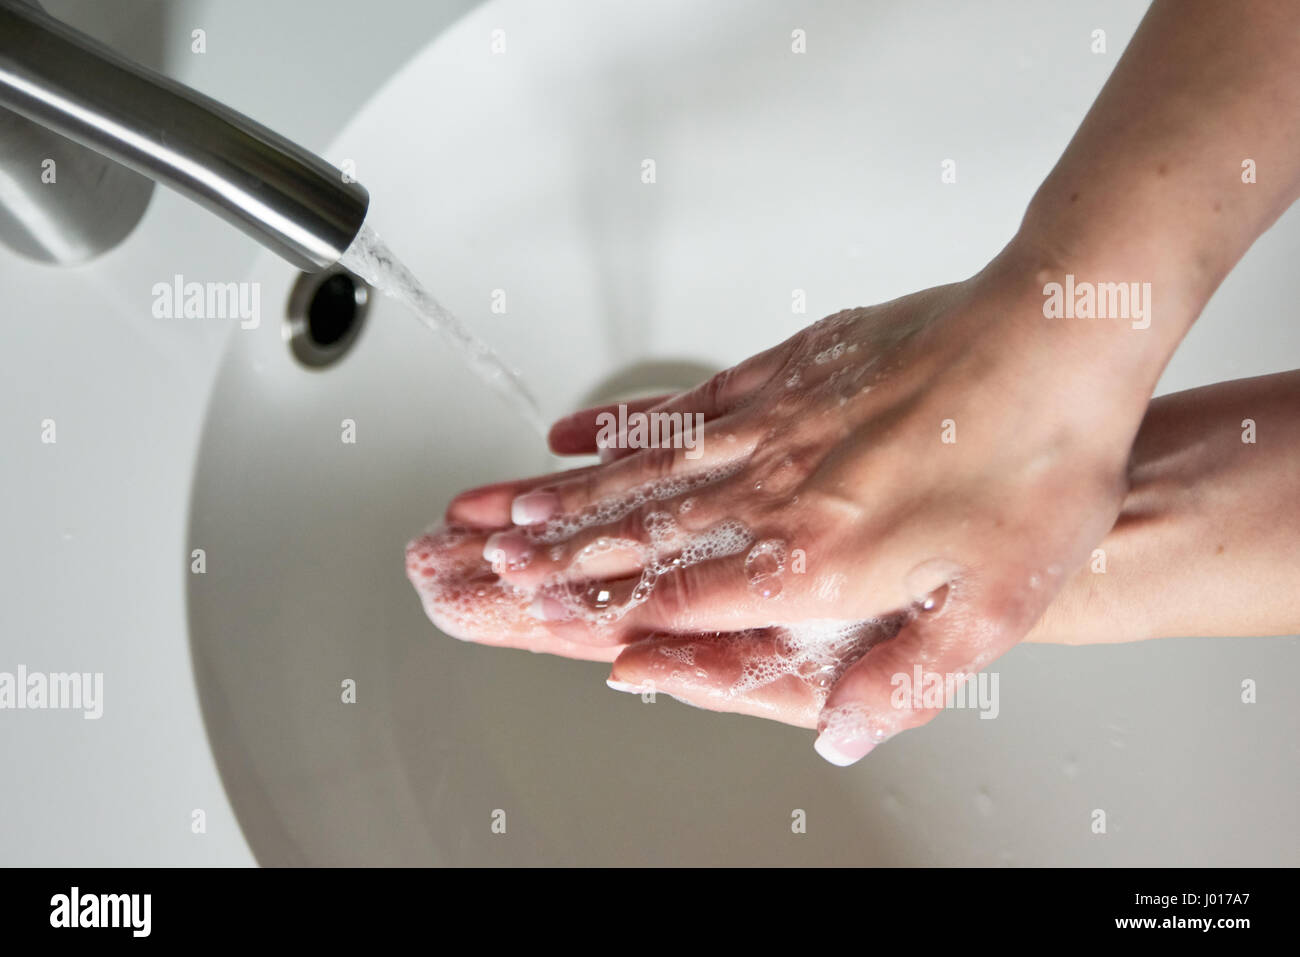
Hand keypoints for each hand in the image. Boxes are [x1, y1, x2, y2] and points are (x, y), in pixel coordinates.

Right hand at [410, 237, 1168, 763]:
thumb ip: (905, 673)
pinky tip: (578, 432)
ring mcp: (771, 423)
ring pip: (641, 470)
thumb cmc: (1039, 463)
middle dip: (544, 554)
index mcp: (814, 554)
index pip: (677, 595)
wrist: (1055, 335)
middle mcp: (775, 488)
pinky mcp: (783, 372)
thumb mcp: (995, 601)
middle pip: (636, 531)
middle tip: (466, 560)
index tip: (523, 614)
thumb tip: (841, 733)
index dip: (593, 610)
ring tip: (491, 508)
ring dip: (560, 496)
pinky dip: (623, 424)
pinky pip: (684, 405)